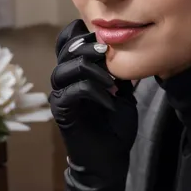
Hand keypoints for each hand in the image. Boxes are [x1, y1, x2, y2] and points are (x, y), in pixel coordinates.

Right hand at [49, 19, 137, 190]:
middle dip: (89, 46)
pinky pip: (73, 91)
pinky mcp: (62, 111)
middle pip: (65, 48)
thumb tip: (129, 47)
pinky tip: (112, 99)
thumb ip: (119, 69)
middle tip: (110, 54)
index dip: (84, 33)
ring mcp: (61, 95)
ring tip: (112, 80)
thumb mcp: (123, 90)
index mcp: (77, 70)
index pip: (68, 40)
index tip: (108, 39)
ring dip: (92, 69)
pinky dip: (94, 91)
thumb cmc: (116, 124)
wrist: (109, 158)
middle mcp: (65, 79)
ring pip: (65, 68)